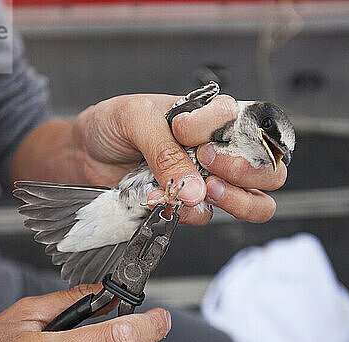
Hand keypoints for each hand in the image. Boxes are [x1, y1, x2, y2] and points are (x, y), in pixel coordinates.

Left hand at [75, 94, 286, 224]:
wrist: (81, 154)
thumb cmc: (110, 124)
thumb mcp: (136, 119)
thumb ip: (166, 149)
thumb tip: (194, 189)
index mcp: (212, 117)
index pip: (252, 126)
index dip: (231, 136)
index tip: (192, 136)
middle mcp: (217, 150)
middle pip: (267, 172)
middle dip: (247, 173)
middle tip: (210, 167)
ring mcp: (206, 181)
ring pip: (252, 203)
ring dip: (232, 201)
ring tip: (201, 191)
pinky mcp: (187, 206)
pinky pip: (203, 217)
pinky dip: (185, 213)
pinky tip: (160, 199)